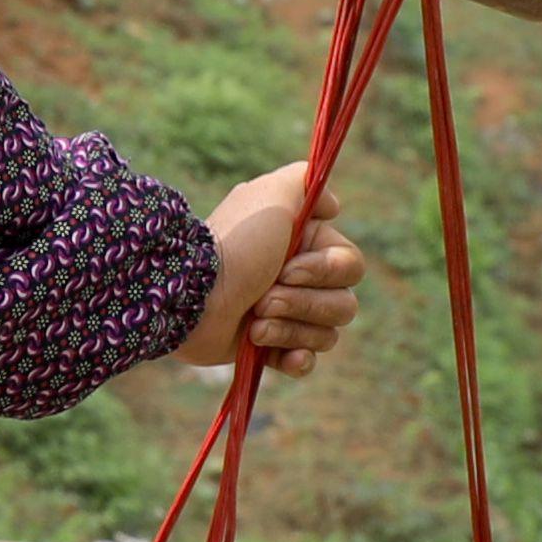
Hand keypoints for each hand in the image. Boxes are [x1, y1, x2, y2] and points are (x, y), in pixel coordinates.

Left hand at [178, 159, 365, 371]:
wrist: (191, 297)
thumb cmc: (236, 245)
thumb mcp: (273, 194)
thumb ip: (307, 181)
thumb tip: (333, 204)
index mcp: (306, 245)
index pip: (350, 266)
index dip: (325, 271)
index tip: (287, 267)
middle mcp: (300, 278)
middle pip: (344, 304)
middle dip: (303, 304)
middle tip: (263, 300)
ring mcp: (285, 314)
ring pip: (327, 334)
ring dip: (290, 329)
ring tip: (255, 323)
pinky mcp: (269, 346)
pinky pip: (306, 360)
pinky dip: (297, 359)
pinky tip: (281, 355)